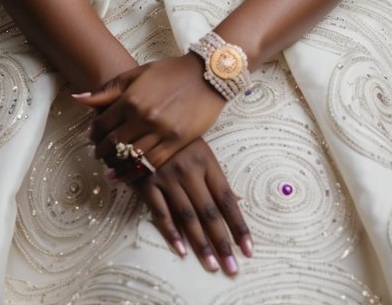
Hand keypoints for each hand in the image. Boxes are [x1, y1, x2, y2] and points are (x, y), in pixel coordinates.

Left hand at [74, 54, 224, 169]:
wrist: (207, 75)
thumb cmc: (171, 71)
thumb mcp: (138, 73)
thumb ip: (109, 89)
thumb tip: (79, 98)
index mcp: (132, 99)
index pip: (103, 123)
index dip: (94, 133)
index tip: (92, 137)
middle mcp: (144, 117)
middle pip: (114, 143)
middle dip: (103, 151)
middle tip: (99, 154)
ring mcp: (161, 132)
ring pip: (131, 156)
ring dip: (117, 165)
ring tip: (111, 168)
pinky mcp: (176, 142)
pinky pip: (152, 163)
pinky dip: (138, 171)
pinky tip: (130, 173)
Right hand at [131, 137, 252, 275]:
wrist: (142, 122)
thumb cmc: (177, 140)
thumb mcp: (201, 151)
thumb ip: (216, 178)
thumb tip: (238, 201)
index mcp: (206, 161)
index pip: (227, 199)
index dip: (238, 226)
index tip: (248, 250)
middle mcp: (188, 170)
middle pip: (209, 212)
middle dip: (222, 243)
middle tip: (232, 269)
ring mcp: (167, 176)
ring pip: (187, 216)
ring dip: (200, 244)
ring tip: (211, 266)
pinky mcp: (147, 182)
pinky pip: (161, 212)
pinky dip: (171, 232)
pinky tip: (181, 250)